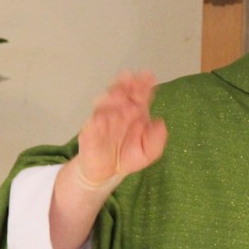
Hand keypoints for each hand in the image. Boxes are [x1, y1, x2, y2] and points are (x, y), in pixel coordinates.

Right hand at [75, 70, 166, 190]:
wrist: (108, 173)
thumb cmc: (129, 156)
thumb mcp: (149, 151)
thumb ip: (157, 139)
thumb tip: (160, 124)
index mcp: (135, 111)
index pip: (139, 94)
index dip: (143, 84)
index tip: (148, 76)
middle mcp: (118, 111)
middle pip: (120, 92)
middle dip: (126, 84)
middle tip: (131, 79)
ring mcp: (102, 120)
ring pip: (104, 103)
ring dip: (111, 97)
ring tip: (120, 95)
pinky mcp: (89, 133)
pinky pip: (92, 124)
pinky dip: (97, 120)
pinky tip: (103, 117)